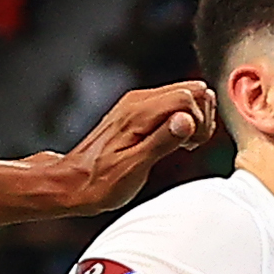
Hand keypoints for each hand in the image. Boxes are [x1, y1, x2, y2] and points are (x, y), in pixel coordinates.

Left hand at [43, 84, 216, 216]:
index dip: (200, 120)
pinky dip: (182, 122)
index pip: (188, 96)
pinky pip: (172, 105)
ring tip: (183, 145)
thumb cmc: (99, 182)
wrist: (72, 183)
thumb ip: (162, 141)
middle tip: (191, 145)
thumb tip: (187, 120)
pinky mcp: (138, 113)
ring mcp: (137, 105)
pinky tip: (175, 142)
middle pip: (190, 90)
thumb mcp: (133, 167)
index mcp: (139, 113)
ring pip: (184, 95)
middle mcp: (138, 102)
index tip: (193, 145)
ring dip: (194, 119)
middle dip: (202, 117)